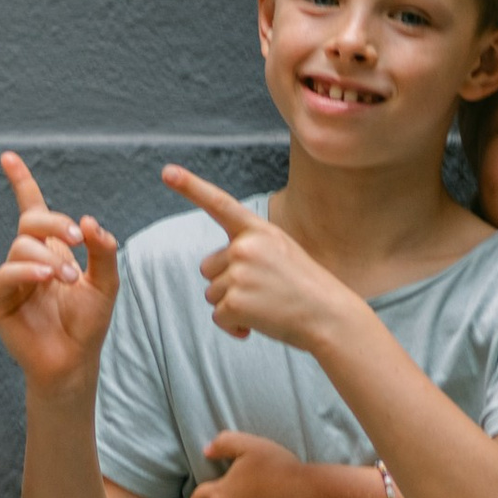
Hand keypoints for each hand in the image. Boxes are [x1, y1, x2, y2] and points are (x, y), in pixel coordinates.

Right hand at [0, 153, 118, 388]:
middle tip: (78, 237)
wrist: (75, 361)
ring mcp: (12, 280)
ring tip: (69, 277)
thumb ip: (104, 251)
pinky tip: (45, 278)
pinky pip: (7, 275)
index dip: (21, 182)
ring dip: (48, 257)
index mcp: (50, 250)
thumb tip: (89, 221)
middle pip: (30, 222)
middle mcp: (28, 260)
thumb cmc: (88, 323)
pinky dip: (27, 272)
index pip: (32, 209)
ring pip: (20, 247)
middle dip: (53, 223)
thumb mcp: (106, 282)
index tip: (8, 157)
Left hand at [161, 167, 351, 351]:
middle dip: (228, 283)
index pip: (220, 204)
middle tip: (264, 291)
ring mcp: (239, 274)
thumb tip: (213, 272)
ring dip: (233, 306)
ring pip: (212, 294)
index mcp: (258, 230)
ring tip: (267, 306)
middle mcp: (245, 247)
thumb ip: (247, 250)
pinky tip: (260, 323)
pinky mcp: (235, 302)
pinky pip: (219, 317)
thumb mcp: (280, 253)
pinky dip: (234, 326)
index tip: (167, 172)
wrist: (330, 316)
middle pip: (209, 268)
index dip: (190, 187)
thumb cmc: (305, 288)